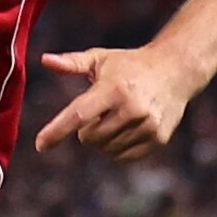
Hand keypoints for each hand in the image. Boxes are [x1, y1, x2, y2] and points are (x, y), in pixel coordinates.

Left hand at [36, 45, 203, 161]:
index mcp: (113, 88)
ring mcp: (147, 125)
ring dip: (102, 140)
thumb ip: (72, 62)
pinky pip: (123, 157)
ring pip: (106, 150)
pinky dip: (117, 149)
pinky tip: (126, 130)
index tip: (40, 145)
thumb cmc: (130, 64)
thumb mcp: (101, 59)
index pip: (78, 115)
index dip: (56, 131)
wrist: (175, 70)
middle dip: (85, 131)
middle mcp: (131, 108)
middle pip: (89, 138)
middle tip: (98, 113)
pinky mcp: (157, 139)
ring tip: (115, 119)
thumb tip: (45, 60)